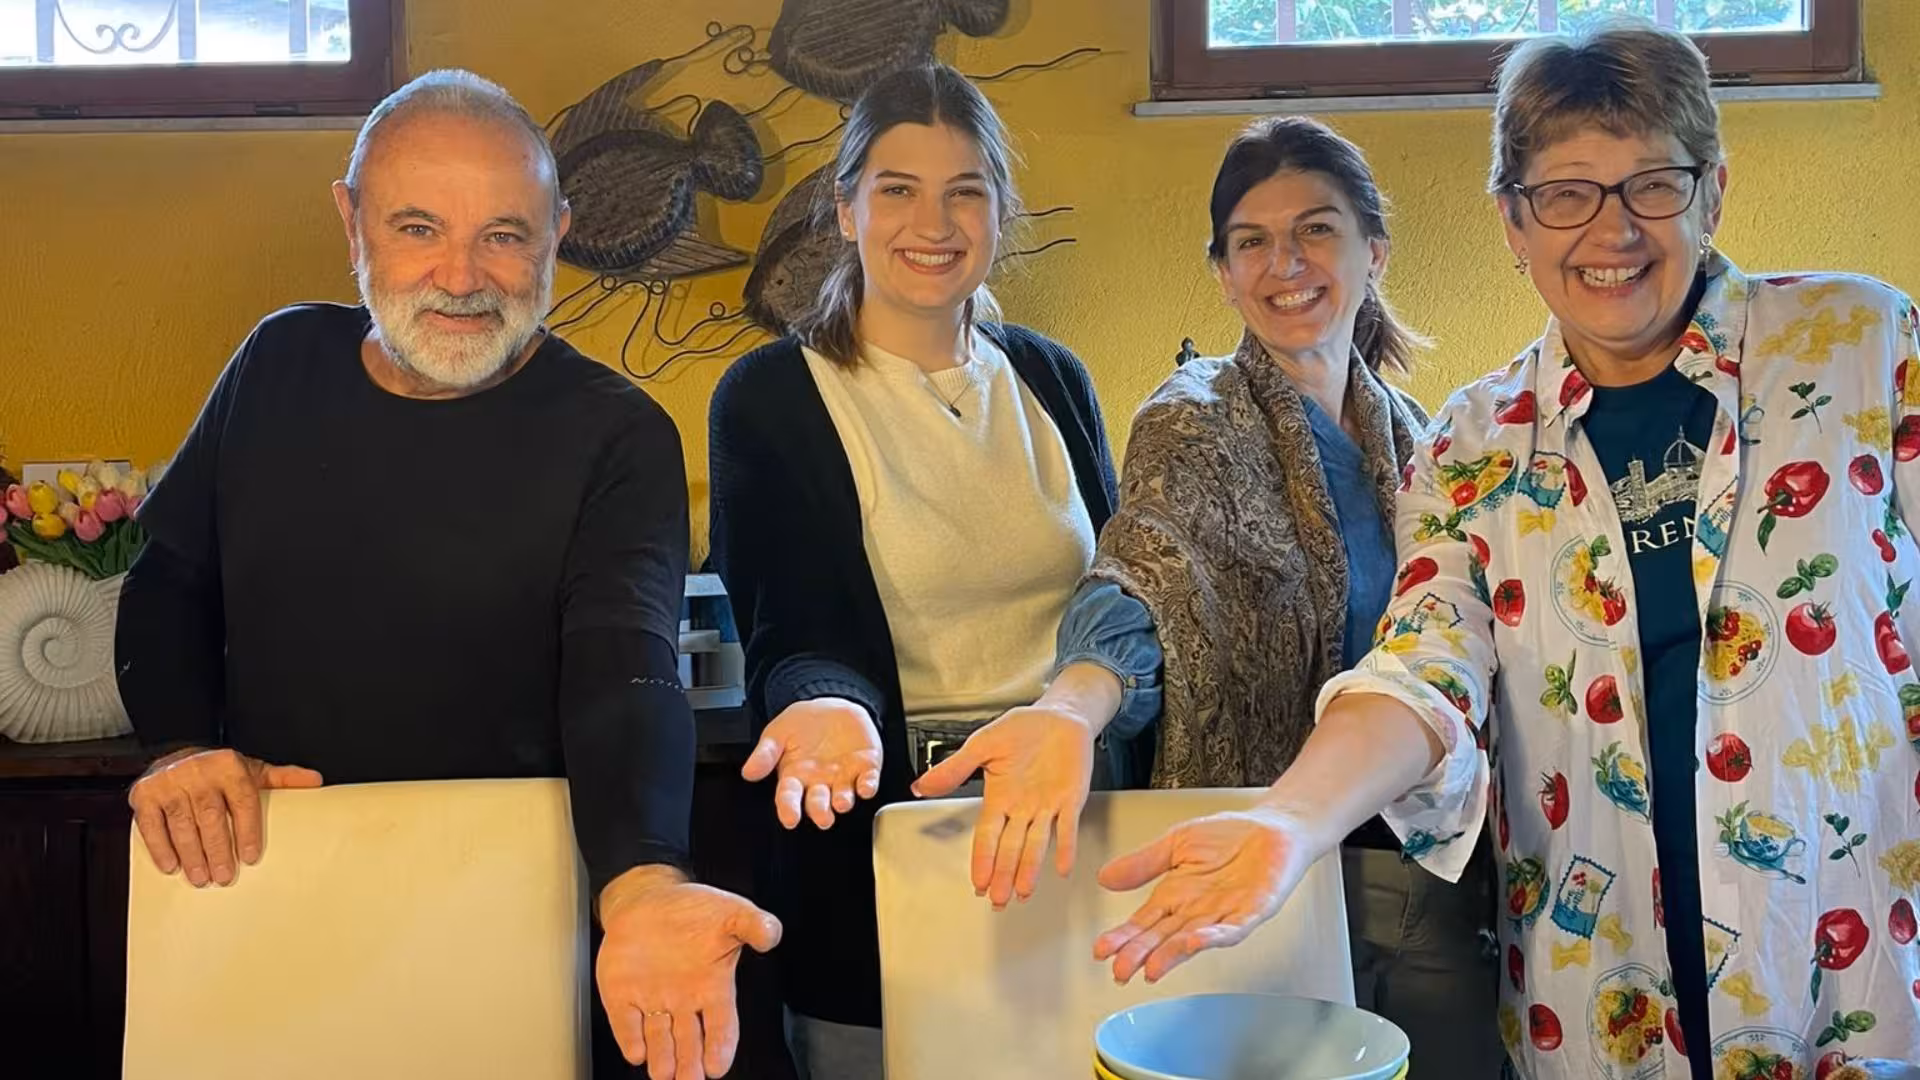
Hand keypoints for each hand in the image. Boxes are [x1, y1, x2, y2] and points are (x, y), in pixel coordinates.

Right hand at [127, 747, 322, 886]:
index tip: (251, 857)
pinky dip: (160, 847)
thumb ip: (282, 778)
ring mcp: (169, 782)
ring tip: (201, 878)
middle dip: (218, 849)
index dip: (248, 830)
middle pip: (210, 816)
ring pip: (181, 823)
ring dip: (191, 854)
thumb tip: (316, 781)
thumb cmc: (219, 771)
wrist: (174, 753)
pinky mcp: (143, 794)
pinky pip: (150, 825)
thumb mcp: (252, 770)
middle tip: (224, 877)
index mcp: (229, 765)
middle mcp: (198, 771)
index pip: (242, 800)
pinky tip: (172, 866)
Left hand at [597, 868, 782, 1079]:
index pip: (721, 1025)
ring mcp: (652, 999)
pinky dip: (630, 1037)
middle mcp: (683, 1001)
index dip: (720, 1046)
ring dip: (661, 1058)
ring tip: (664, 1073)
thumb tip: (771, 935)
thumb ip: (754, 924)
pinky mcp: (621, 994)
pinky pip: (625, 1021)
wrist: (649, 898)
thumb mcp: (730, 912)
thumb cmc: (692, 910)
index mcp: (712, 987)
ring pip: (658, 1039)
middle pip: (689, 1042)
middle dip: (690, 1064)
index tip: (718, 1065)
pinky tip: (636, 1050)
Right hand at [739, 697, 881, 828]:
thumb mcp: (778, 732)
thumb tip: (749, 771)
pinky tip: (866, 787)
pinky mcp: (865, 767)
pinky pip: (868, 780)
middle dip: (820, 811)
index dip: (789, 809)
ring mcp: (843, 776)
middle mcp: (820, 782)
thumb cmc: (803, 724)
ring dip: (844, 801)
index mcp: (796, 777)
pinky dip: (868, 785)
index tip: (790, 818)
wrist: (832, 707)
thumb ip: (765, 753)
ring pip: (844, 795)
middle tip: (823, 817)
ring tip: (841, 802)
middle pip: (819, 802)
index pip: (789, 797)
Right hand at [911, 702, 1094, 907]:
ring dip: (1029, 869)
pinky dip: (1064, 847)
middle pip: (1010, 847)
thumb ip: (954, 769)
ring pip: (1036, 843)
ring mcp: (1047, 805)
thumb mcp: (982, 745)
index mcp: (999, 797)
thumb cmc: (1023, 728)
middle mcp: (1022, 807)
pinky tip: (1062, 866)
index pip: (987, 835)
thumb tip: (921, 786)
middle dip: (1003, 874)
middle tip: (998, 900)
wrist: (1059, 714)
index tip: (978, 882)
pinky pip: (1067, 826)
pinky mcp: (1071, 798)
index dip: (983, 859)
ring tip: (1022, 891)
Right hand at [1092, 806, 1314, 983]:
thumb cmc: (1229, 836)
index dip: (1123, 937)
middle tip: (1120, 970)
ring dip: (1173, 954)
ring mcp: (1224, 913)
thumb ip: (1143, 863)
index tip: (1102, 950)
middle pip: (1163, 937)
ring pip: (1193, 939)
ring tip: (1152, 967)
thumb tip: (1104, 877)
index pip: (1144, 922)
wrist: (1272, 826)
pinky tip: (1197, 940)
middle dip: (1141, 955)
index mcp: (1176, 895)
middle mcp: (1197, 910)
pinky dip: (1215, 936)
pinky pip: (1233, 928)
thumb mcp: (1175, 843)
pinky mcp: (1253, 910)